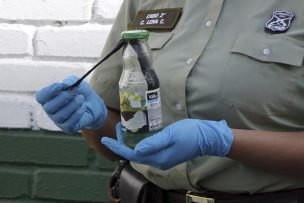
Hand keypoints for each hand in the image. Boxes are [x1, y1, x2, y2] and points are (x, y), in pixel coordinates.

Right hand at [36, 75, 107, 132]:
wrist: (94, 104)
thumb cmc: (81, 92)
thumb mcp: (76, 83)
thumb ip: (70, 81)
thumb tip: (65, 85)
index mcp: (48, 98)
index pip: (41, 97)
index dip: (49, 91)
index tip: (61, 85)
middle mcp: (51, 111)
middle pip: (49, 107)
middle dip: (63, 97)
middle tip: (74, 91)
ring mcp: (58, 120)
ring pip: (61, 115)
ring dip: (73, 105)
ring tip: (81, 98)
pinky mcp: (68, 127)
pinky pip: (70, 122)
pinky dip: (78, 113)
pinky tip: (83, 107)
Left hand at [101, 119, 233, 169]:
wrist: (208, 137)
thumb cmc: (191, 134)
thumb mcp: (171, 135)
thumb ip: (153, 143)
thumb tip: (135, 150)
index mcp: (158, 158)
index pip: (132, 154)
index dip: (118, 147)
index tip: (105, 140)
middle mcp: (158, 160)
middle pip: (135, 153)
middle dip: (123, 143)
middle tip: (117, 127)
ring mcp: (163, 157)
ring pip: (141, 151)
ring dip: (130, 141)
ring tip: (124, 128)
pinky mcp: (166, 152)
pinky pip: (148, 148)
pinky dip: (139, 141)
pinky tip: (137, 133)